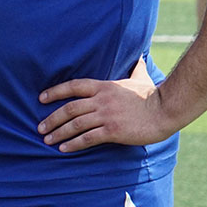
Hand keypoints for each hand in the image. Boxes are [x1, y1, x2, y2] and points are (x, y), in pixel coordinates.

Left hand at [37, 59, 173, 152]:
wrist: (166, 109)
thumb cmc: (152, 94)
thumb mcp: (140, 77)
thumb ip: (136, 68)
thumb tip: (140, 58)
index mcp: (104, 86)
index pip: (73, 86)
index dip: (55, 92)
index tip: (41, 98)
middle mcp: (101, 100)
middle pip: (69, 108)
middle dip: (52, 118)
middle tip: (40, 127)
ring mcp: (106, 115)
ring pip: (75, 124)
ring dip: (58, 133)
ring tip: (47, 140)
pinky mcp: (113, 130)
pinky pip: (88, 138)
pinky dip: (73, 144)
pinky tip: (64, 149)